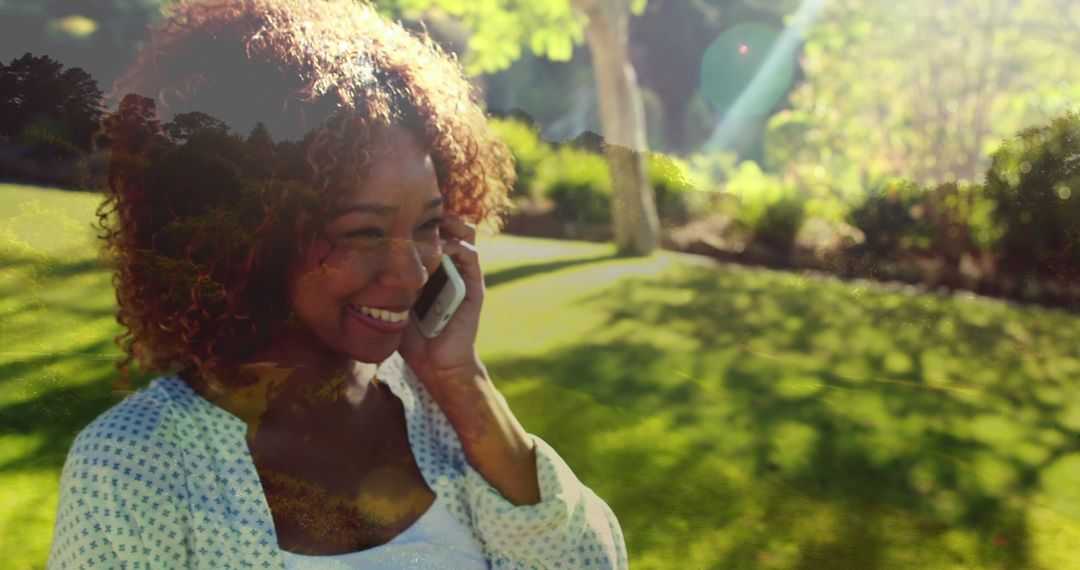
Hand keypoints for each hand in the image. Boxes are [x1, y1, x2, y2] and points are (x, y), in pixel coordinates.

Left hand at [400, 215, 486, 395]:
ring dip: (448, 224)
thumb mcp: (392, 300)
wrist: (436, 364)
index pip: (431, 232)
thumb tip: (349, 262)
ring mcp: (465, 274)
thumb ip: (382, 282)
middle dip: (434, 213)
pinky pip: (470, 255)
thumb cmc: (411, 336)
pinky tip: (438, 247)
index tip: (396, 209)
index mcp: (434, 268)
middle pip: (450, 225)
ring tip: (430, 220)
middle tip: (414, 207)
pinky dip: (455, 246)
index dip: (418, 217)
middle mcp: (452, 267)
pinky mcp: (474, 285)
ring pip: (465, 233)